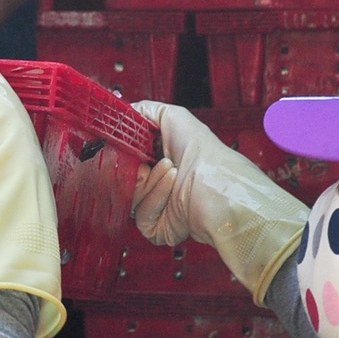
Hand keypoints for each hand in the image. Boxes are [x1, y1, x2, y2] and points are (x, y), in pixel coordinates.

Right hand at [131, 101, 308, 303]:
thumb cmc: (207, 156)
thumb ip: (144, 111)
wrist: (220, 188)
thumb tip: (123, 109)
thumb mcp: (174, 118)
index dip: (121, 150)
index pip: (126, 157)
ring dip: (148, 180)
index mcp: (158, 160)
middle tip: (143, 157)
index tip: (118, 141)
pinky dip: (154, 198)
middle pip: (121, 178)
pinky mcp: (158, 228)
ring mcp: (158, 207)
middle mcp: (157, 184)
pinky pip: (140, 215)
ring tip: (171, 170)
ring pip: (129, 196)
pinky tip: (173, 186)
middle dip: (131, 165)